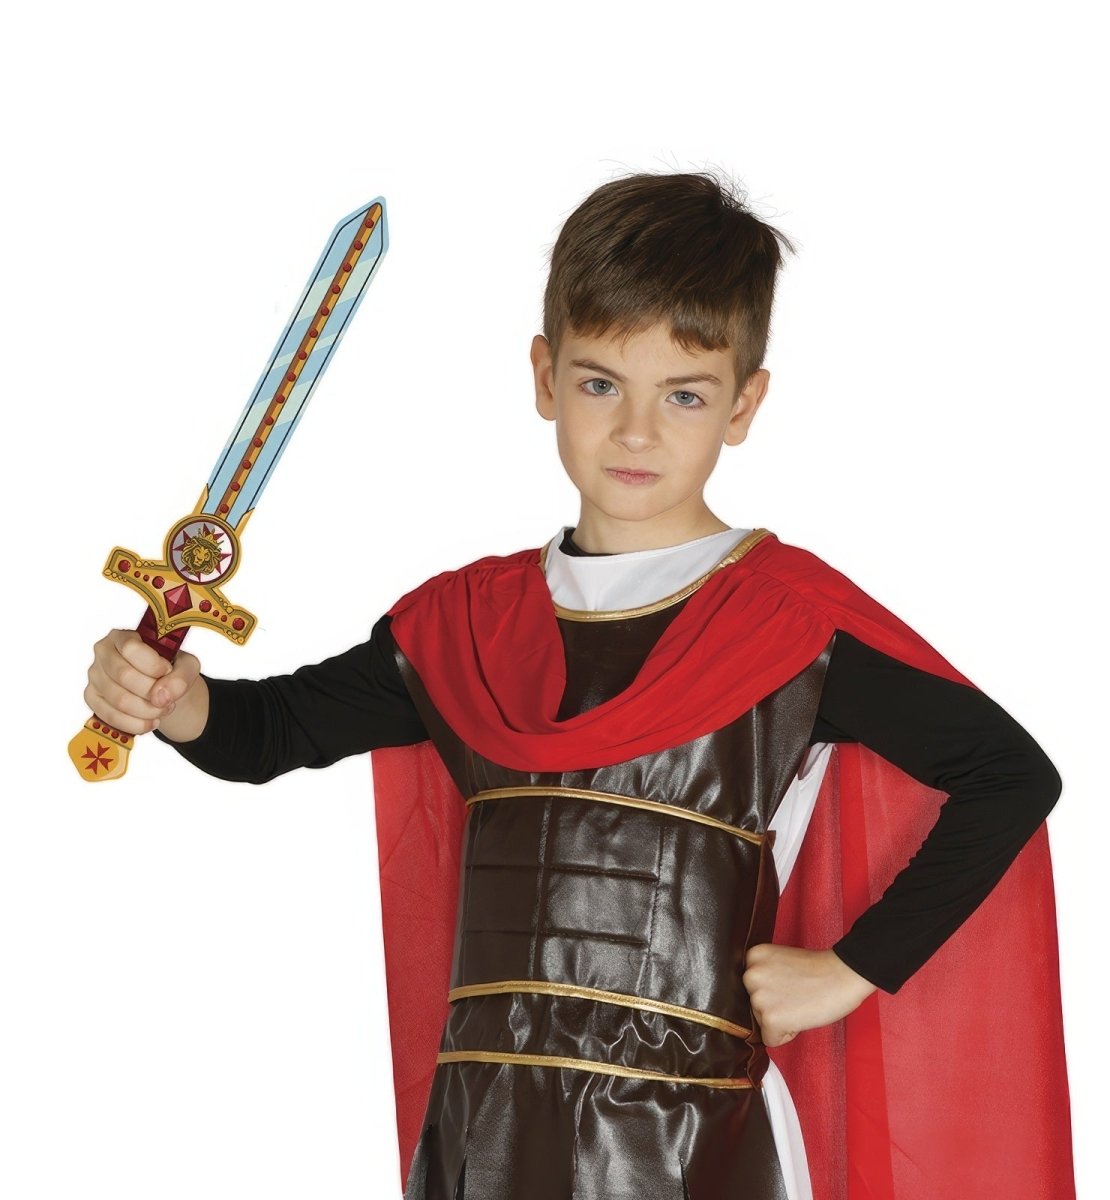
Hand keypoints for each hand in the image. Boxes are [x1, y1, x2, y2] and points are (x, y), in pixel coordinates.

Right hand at [84, 628, 208, 742]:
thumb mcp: (186, 666)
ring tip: (163, 709)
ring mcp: (95, 676)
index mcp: (123, 637)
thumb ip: (181, 676)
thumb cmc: (170, 669)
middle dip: (152, 692)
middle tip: (169, 698)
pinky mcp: (92, 698)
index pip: (131, 648)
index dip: (152, 664)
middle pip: (124, 676)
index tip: (167, 670)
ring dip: (148, 711)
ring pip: (119, 700)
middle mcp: (103, 653)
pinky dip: (136, 724)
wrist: (162, 687)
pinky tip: (151, 721)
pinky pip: (111, 717)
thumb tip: (162, 697)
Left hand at [742, 944, 877, 1047]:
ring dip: (782, 1020)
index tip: (790, 984)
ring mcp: (759, 997)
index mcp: (753, 956)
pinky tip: (802, 1017)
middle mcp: (750, 975)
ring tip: (801, 1004)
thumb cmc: (818, 970)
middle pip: (754, 1005)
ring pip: (762, 1022)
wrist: (843, 975)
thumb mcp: (780, 961)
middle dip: (774, 1006)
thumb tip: (755, 999)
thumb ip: (764, 975)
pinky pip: (770, 1040)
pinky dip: (787, 1035)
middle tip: (797, 995)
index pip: (751, 986)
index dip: (773, 990)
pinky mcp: (771, 1019)